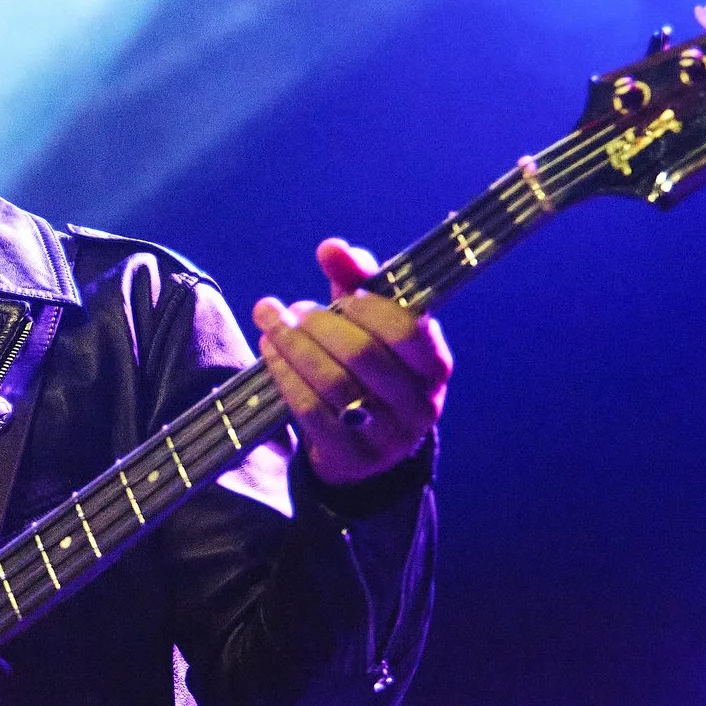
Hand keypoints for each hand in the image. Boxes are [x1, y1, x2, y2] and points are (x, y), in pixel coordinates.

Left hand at [251, 239, 452, 486]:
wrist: (364, 443)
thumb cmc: (369, 366)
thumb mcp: (369, 322)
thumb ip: (357, 280)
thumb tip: (332, 247)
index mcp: (435, 366)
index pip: (409, 332)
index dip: (372, 310)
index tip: (345, 295)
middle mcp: (420, 405)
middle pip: (364, 356)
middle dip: (320, 325)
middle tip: (292, 309)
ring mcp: (387, 437)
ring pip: (335, 385)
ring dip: (294, 348)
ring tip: (271, 324)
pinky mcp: (352, 458)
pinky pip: (313, 413)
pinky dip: (286, 378)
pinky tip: (270, 355)